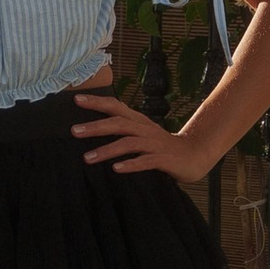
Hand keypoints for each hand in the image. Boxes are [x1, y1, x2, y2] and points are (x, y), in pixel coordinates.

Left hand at [73, 85, 212, 184]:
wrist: (195, 155)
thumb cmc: (163, 147)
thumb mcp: (142, 135)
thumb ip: (124, 132)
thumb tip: (92, 131)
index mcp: (139, 122)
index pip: (116, 107)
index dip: (97, 102)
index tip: (76, 99)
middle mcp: (145, 130)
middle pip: (119, 123)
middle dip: (96, 126)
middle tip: (74, 131)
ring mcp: (155, 144)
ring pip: (128, 143)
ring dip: (107, 150)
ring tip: (87, 158)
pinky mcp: (164, 160)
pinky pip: (145, 162)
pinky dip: (130, 164)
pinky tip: (116, 169)